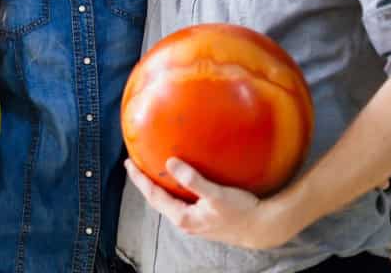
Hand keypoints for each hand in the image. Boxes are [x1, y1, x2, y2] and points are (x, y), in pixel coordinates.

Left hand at [124, 159, 300, 250]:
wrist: (261, 228)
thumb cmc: (241, 212)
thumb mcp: (216, 194)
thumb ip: (192, 179)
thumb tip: (170, 162)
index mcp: (183, 217)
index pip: (153, 196)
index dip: (139, 179)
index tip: (128, 164)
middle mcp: (184, 222)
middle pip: (156, 200)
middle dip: (144, 183)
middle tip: (134, 165)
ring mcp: (193, 222)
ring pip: (168, 202)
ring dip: (157, 187)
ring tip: (150, 171)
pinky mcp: (202, 218)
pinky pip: (180, 202)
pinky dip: (172, 190)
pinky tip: (176, 181)